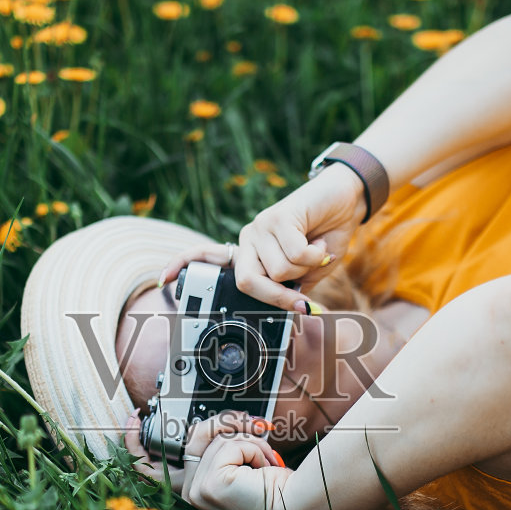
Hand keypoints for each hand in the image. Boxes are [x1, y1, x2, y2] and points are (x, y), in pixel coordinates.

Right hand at [122, 410, 292, 509]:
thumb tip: (215, 421)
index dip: (135, 441)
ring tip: (266, 460)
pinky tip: (263, 468)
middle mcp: (190, 493)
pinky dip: (253, 448)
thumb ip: (217, 443)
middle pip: (192, 436)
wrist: (296, 506)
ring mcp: (196, 491)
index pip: (150, 467)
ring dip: (249, 440)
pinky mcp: (209, 485)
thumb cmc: (275, 486)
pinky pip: (229, 444)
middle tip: (255, 425)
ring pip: (216, 437)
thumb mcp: (236, 457)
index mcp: (193, 489)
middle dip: (227, 423)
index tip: (134, 417)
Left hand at [159, 162, 366, 312]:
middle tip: (302, 304)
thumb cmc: (326, 237)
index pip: (208, 257)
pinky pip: (295, 255)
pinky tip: (321, 241)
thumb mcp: (309, 273)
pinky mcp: (278, 216)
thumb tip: (288, 309)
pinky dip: (317, 255)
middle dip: (277, 298)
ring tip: (316, 250)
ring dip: (308, 268)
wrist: (346, 200)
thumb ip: (293, 289)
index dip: (184, 266)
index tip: (164, 280)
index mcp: (249, 253)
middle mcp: (248, 239)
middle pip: (248, 282)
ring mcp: (260, 227)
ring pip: (279, 271)